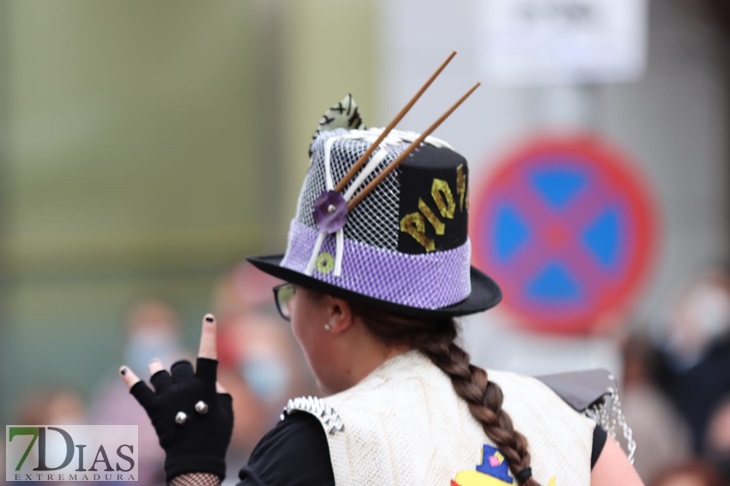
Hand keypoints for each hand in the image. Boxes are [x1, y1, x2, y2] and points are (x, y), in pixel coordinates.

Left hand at [119, 314, 233, 481]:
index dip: (209, 335)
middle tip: (184, 381)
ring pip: (160, 373)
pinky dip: (130, 379)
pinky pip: (138, 390)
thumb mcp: (227, 410)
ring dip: (159, 369)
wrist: (195, 458)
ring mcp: (168, 397)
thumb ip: (220, 391)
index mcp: (206, 386)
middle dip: (182, 369)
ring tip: (157, 365)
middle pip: (180, 365)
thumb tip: (212, 382)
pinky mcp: (153, 409)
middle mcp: (185, 387)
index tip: (208, 317)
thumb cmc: (216, 434)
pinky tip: (123, 369)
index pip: (209, 355)